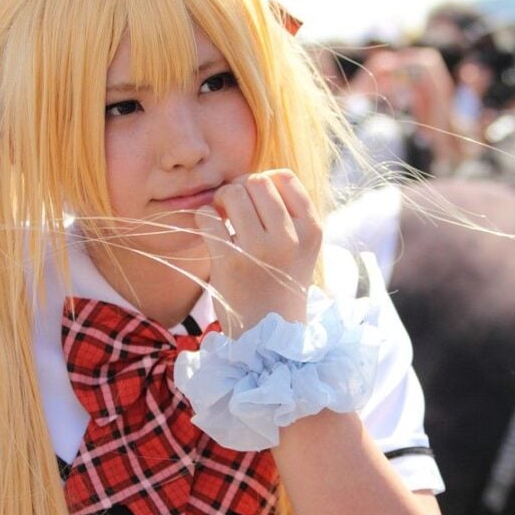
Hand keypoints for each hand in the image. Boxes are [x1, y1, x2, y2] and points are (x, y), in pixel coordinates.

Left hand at [194, 170, 320, 337]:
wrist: (271, 337)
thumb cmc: (279, 285)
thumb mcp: (300, 247)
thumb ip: (287, 213)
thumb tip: (249, 180)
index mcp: (311, 230)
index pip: (285, 177)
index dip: (263, 181)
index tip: (255, 203)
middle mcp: (290, 238)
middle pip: (257, 181)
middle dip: (239, 188)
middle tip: (232, 211)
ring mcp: (260, 250)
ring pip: (232, 193)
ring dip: (220, 200)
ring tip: (222, 220)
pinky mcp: (230, 263)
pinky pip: (207, 216)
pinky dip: (203, 218)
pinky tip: (211, 234)